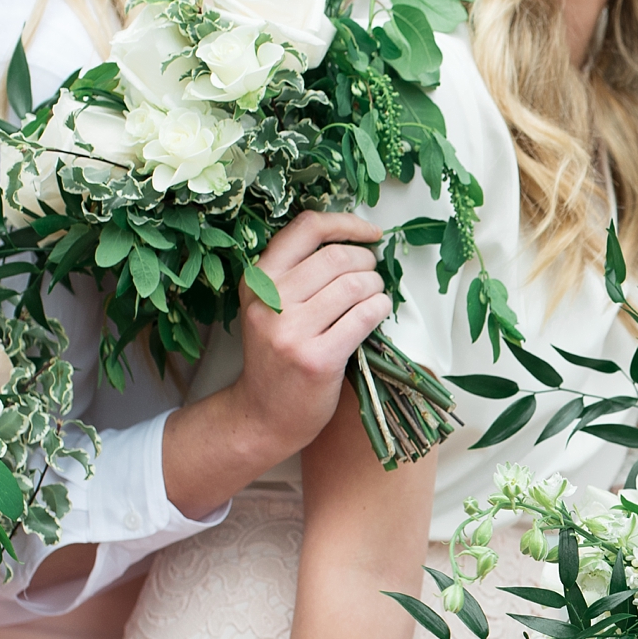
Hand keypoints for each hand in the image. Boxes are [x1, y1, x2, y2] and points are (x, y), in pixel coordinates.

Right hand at [221, 211, 392, 464]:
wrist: (263, 414)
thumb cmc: (277, 356)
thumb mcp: (269, 306)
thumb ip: (298, 274)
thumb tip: (356, 241)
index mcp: (257, 279)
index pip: (306, 229)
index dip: (347, 223)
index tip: (372, 233)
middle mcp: (270, 301)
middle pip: (337, 257)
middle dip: (367, 262)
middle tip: (373, 277)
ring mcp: (291, 331)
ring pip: (354, 285)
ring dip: (376, 287)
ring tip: (374, 298)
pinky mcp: (317, 358)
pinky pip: (364, 317)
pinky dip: (380, 309)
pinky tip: (378, 313)